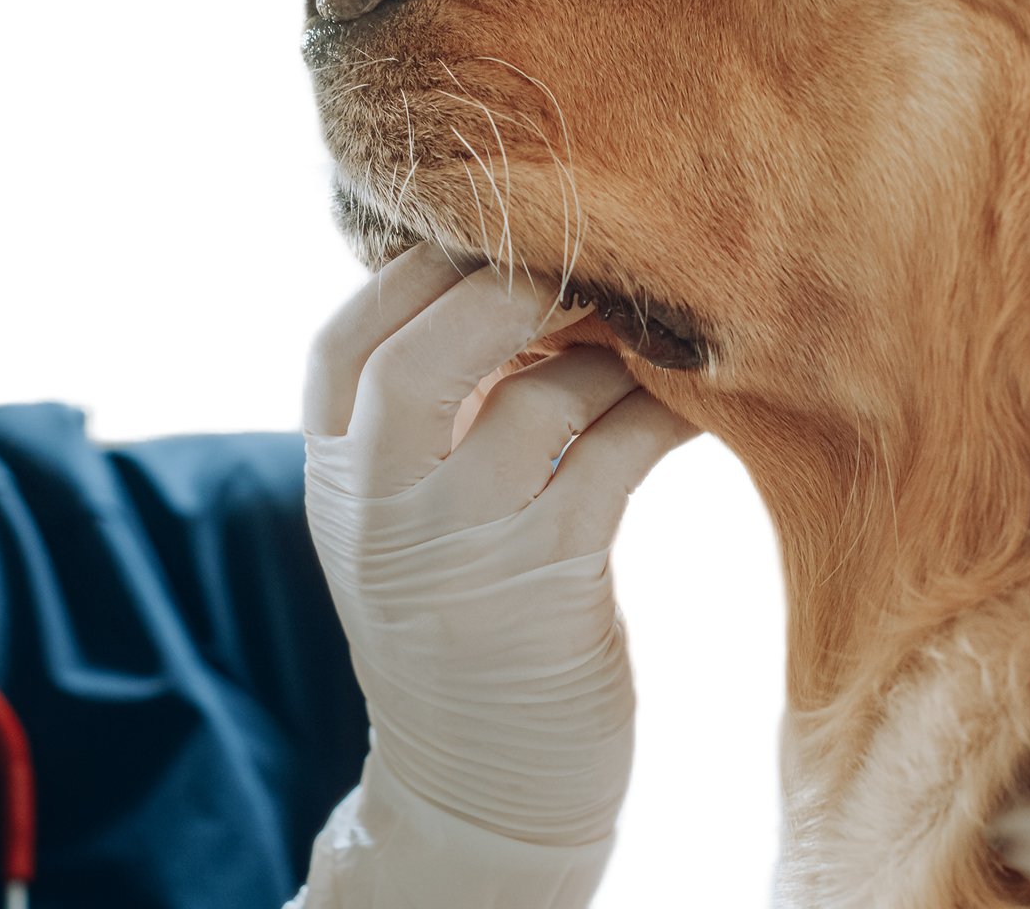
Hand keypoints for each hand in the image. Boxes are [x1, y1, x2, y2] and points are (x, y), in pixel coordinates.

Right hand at [301, 244, 699, 845]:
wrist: (478, 790)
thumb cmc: (461, 619)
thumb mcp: (405, 515)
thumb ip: (430, 411)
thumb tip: (522, 272)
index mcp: (332, 478)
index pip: (344, 342)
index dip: (416, 269)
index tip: (492, 239)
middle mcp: (379, 508)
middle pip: (420, 353)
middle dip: (509, 285)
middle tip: (585, 264)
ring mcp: (459, 549)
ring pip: (538, 397)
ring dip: (612, 349)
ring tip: (658, 331)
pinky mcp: (550, 586)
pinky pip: (615, 455)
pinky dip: (662, 410)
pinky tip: (697, 399)